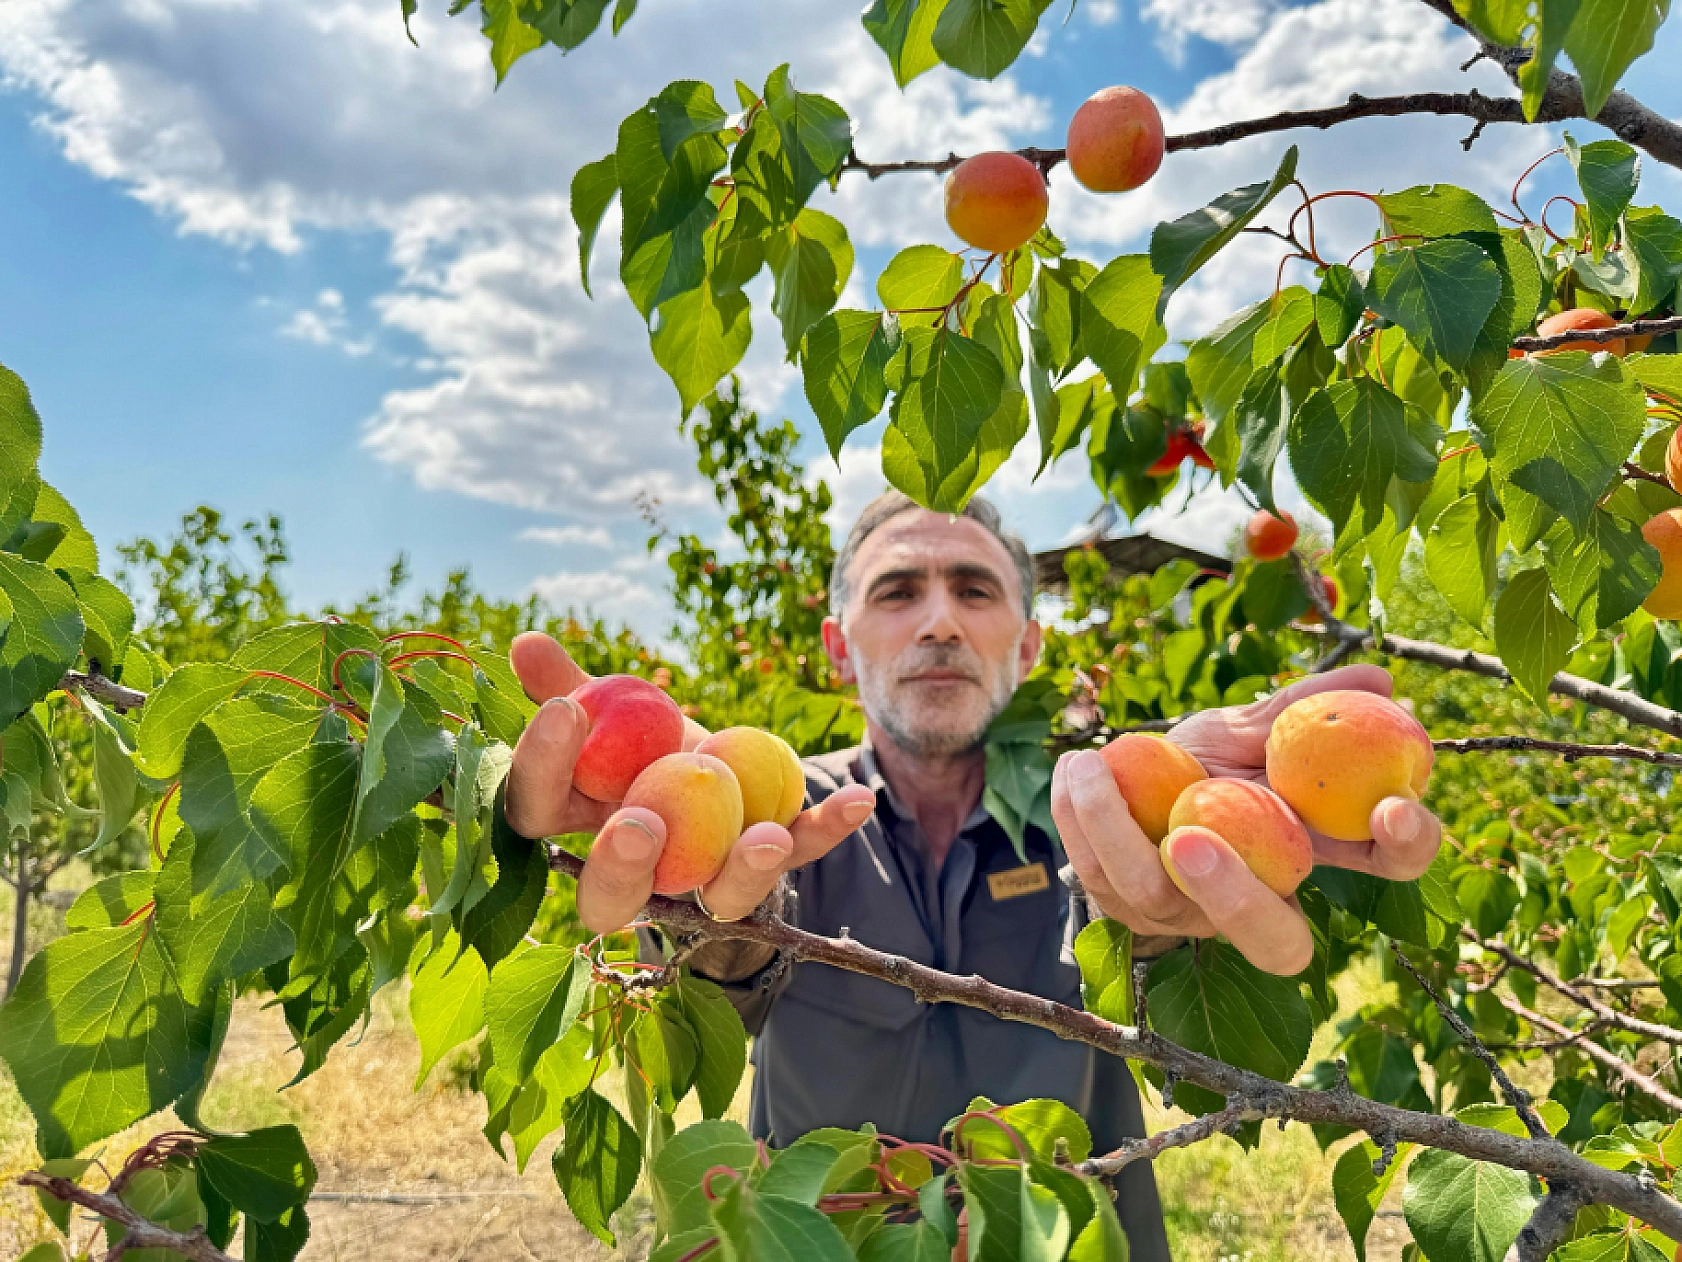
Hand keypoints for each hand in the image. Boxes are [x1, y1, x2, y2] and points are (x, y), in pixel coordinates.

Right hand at [504, 631, 876, 933]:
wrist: (716, 776)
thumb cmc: (643, 744)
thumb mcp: (608, 710)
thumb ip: (569, 683)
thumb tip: (525, 644)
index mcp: (576, 826)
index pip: (536, 812)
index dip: (542, 765)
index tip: (566, 709)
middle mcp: (638, 873)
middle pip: (612, 896)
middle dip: (622, 867)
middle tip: (640, 824)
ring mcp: (707, 878)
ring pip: (718, 898)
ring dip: (743, 871)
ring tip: (765, 837)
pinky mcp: (768, 865)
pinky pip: (799, 851)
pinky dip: (829, 827)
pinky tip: (858, 799)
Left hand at [1051, 664, 1441, 975]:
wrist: (1129, 786)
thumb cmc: (1206, 765)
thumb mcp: (1248, 733)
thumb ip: (1302, 710)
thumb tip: (1379, 677)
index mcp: (1315, 852)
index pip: (1388, 865)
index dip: (1408, 846)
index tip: (1392, 806)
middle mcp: (1259, 904)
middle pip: (1276, 944)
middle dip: (1237, 898)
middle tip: (1190, 839)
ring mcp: (1187, 917)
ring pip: (1159, 901)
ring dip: (1116, 828)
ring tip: (1092, 764)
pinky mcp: (1121, 909)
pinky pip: (1094, 872)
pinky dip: (1077, 813)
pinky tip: (1073, 766)